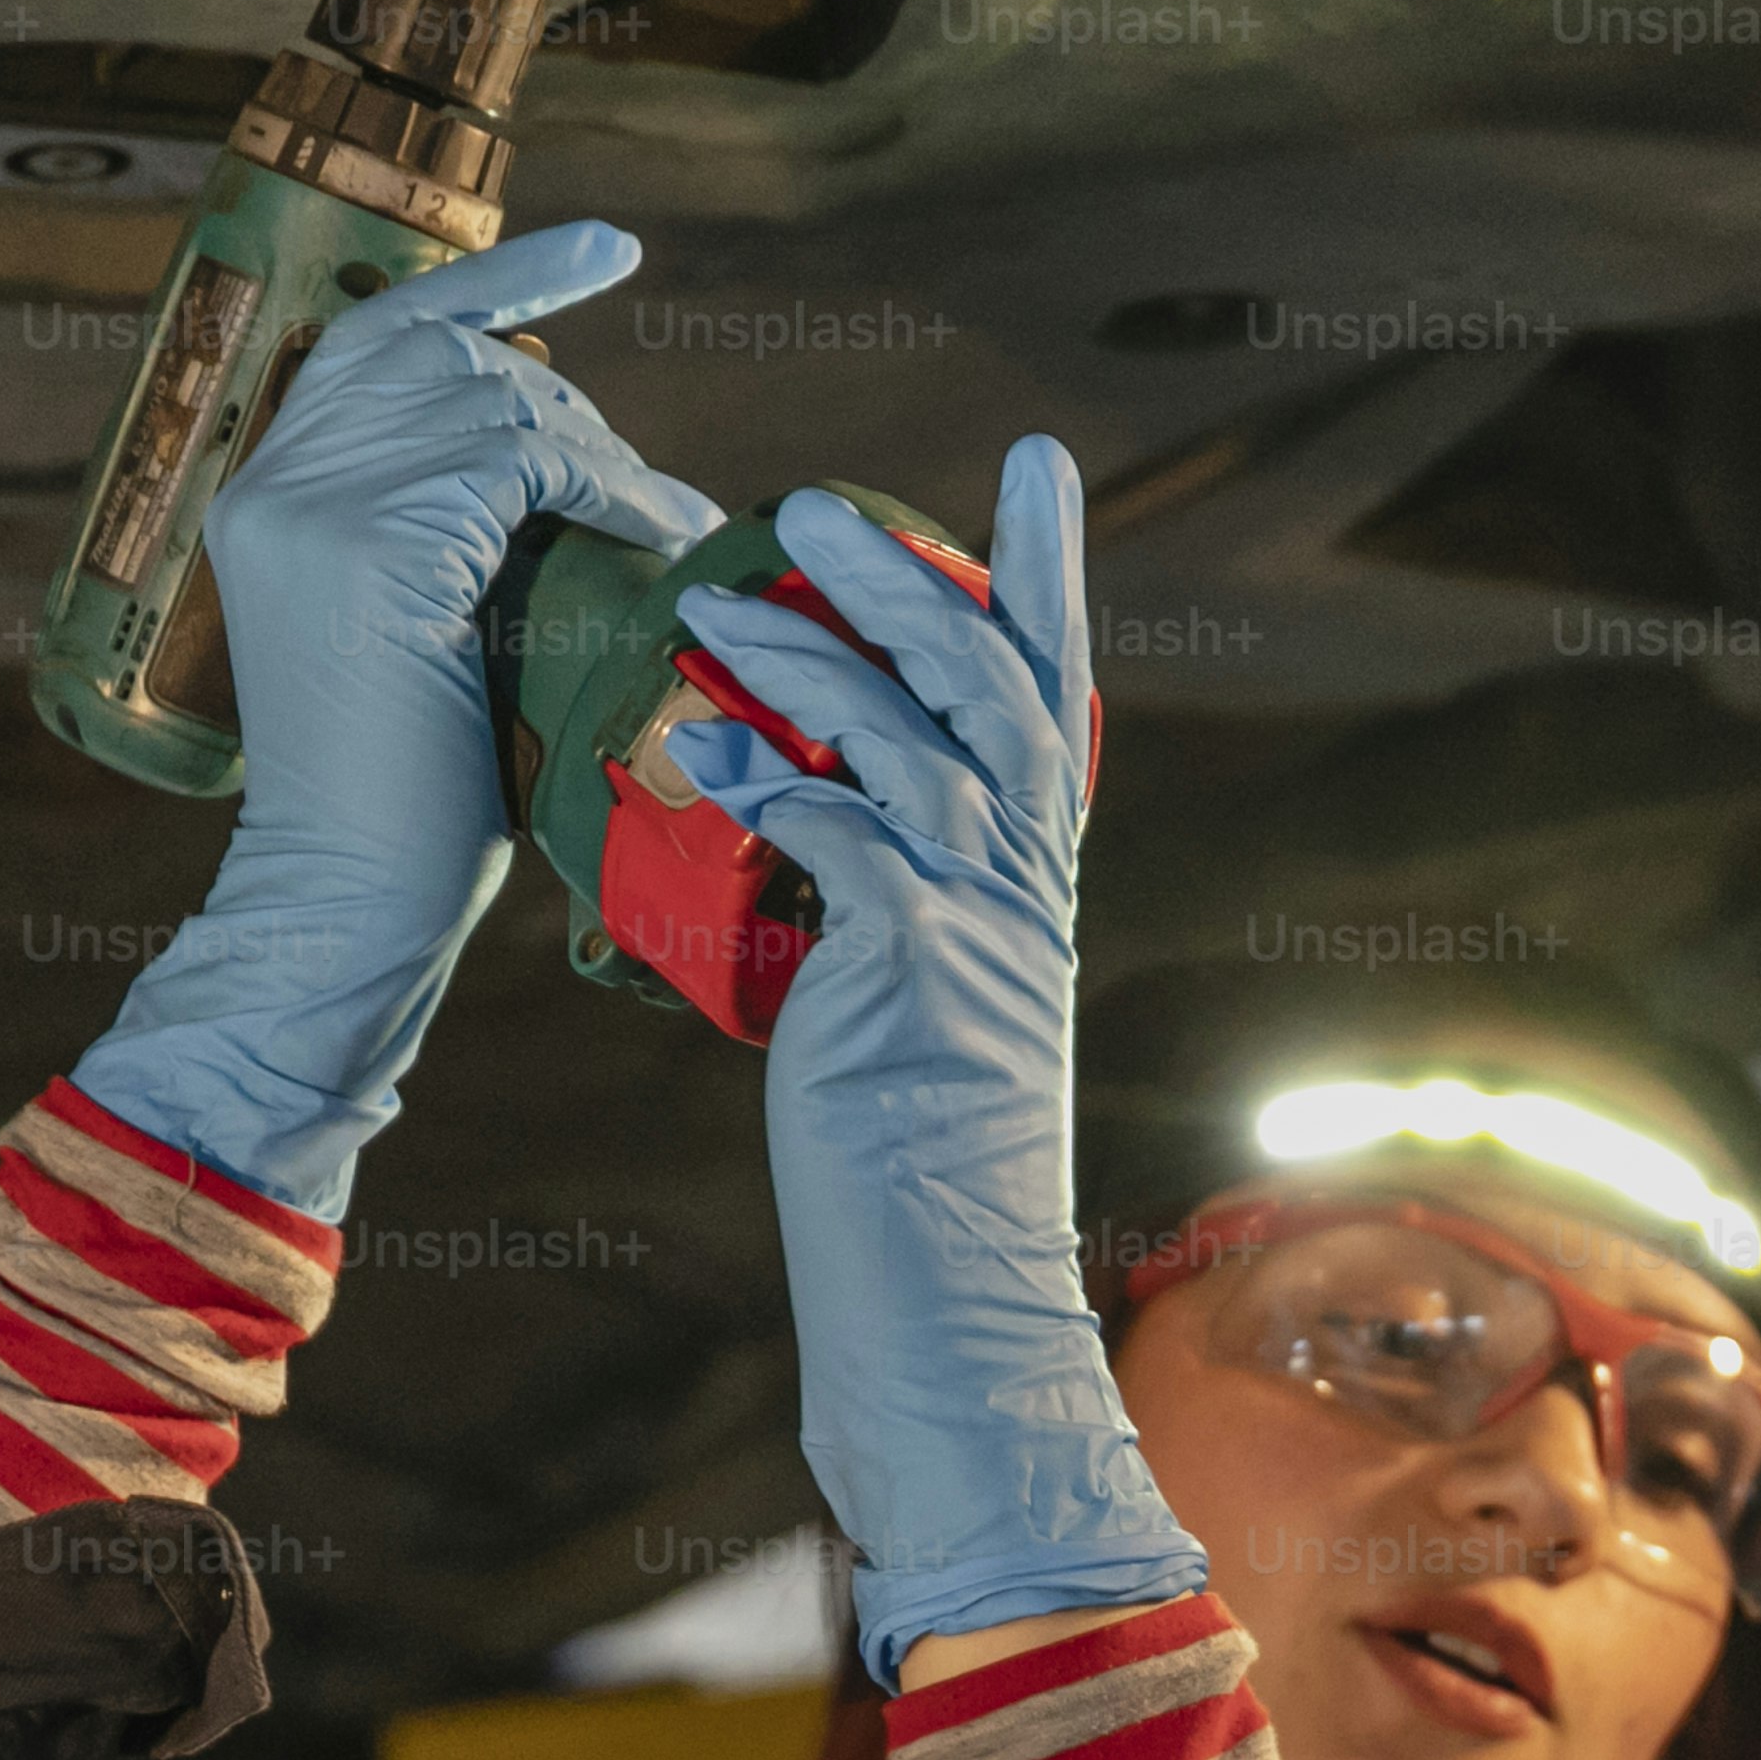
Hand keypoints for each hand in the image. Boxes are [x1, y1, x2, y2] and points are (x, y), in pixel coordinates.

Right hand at [68, 221, 718, 1219]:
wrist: (354, 904)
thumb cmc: (413, 807)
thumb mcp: (430, 637)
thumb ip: (459, 536)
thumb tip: (570, 462)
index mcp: (266, 496)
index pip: (379, 331)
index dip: (498, 281)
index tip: (608, 251)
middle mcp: (271, 482)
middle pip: (437, 347)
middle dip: (562, 388)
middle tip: (640, 476)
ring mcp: (311, 507)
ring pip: (488, 399)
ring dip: (599, 450)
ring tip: (664, 522)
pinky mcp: (374, 547)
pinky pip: (517, 457)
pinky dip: (609, 482)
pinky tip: (660, 530)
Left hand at [664, 448, 1201, 1680]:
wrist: (946, 1299)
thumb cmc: (907, 1163)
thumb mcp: (903, 1004)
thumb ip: (880, 900)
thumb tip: (800, 807)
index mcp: (1031, 885)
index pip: (1057, 695)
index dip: (1050, 573)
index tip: (1036, 459)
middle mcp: (1027, 893)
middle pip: (997, 688)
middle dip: (914, 579)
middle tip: (812, 502)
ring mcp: (982, 935)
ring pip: (928, 747)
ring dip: (821, 660)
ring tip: (717, 598)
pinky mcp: (919, 984)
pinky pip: (855, 847)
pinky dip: (781, 783)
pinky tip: (703, 747)